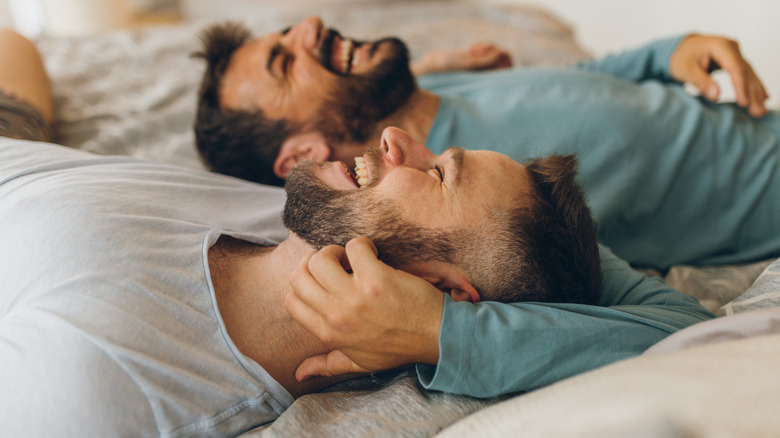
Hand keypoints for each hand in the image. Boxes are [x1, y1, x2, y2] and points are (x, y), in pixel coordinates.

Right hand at [285, 237, 443, 381]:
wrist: (435, 337)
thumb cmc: (398, 347)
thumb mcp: (359, 362)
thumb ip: (327, 364)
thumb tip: (299, 374)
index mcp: (329, 333)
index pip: (291, 301)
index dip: (302, 284)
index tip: (322, 280)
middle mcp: (337, 315)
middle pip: (299, 275)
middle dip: (314, 263)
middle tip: (336, 264)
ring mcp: (356, 296)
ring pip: (320, 258)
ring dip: (335, 251)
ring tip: (352, 259)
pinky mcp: (377, 278)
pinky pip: (354, 247)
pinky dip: (362, 245)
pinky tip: (373, 254)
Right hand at [411, 42, 512, 75]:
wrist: (437, 64)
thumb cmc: (451, 68)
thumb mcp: (470, 63)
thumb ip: (487, 60)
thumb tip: (501, 54)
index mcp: (488, 80)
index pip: (508, 68)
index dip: (503, 57)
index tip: (492, 55)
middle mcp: (487, 74)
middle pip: (504, 58)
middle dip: (494, 50)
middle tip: (481, 51)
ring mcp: (482, 66)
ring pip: (495, 51)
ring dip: (488, 47)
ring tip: (474, 50)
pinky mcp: (476, 59)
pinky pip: (487, 49)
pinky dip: (481, 45)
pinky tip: (472, 48)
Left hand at [669, 34, 768, 116]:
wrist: (681, 48)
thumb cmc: (681, 57)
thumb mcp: (686, 70)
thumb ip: (701, 82)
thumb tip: (716, 96)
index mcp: (720, 45)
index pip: (735, 68)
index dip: (741, 86)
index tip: (744, 102)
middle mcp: (732, 47)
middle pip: (745, 72)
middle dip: (753, 93)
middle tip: (758, 111)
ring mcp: (735, 54)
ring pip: (749, 75)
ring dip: (756, 93)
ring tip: (761, 110)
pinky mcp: (735, 61)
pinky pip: (746, 75)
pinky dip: (753, 87)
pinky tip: (763, 99)